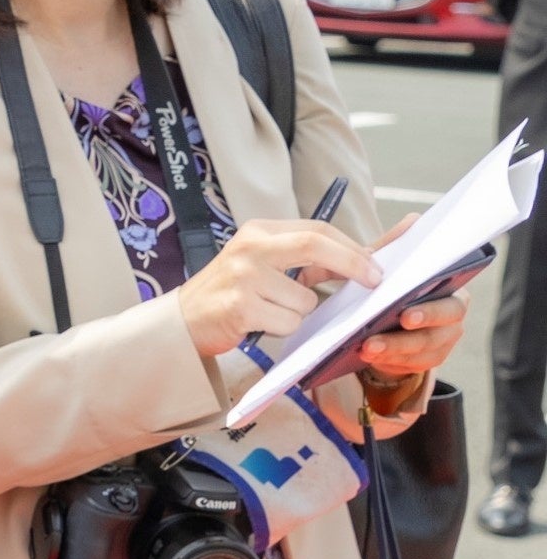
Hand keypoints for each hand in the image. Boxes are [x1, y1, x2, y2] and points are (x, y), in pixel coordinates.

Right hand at [170, 218, 377, 359]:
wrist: (183, 319)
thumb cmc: (233, 291)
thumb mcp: (267, 264)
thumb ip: (311, 259)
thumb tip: (367, 254)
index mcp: (258, 231)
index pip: (316, 229)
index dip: (352, 247)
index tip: (375, 265)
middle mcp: (249, 248)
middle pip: (315, 245)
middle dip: (352, 263)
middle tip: (374, 280)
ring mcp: (242, 276)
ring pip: (305, 299)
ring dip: (299, 313)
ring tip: (271, 312)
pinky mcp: (239, 307)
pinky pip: (288, 322)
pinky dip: (282, 328)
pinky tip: (259, 323)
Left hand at [343, 212, 463, 387]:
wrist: (391, 316)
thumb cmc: (393, 286)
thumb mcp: (391, 265)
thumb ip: (398, 246)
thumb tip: (414, 221)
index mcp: (450, 288)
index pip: (452, 299)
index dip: (431, 309)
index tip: (405, 313)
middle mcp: (453, 315)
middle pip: (441, 328)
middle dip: (411, 333)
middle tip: (380, 335)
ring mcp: (443, 340)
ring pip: (424, 348)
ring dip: (393, 349)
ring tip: (365, 348)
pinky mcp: (427, 359)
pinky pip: (412, 364)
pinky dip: (390, 361)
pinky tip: (367, 357)